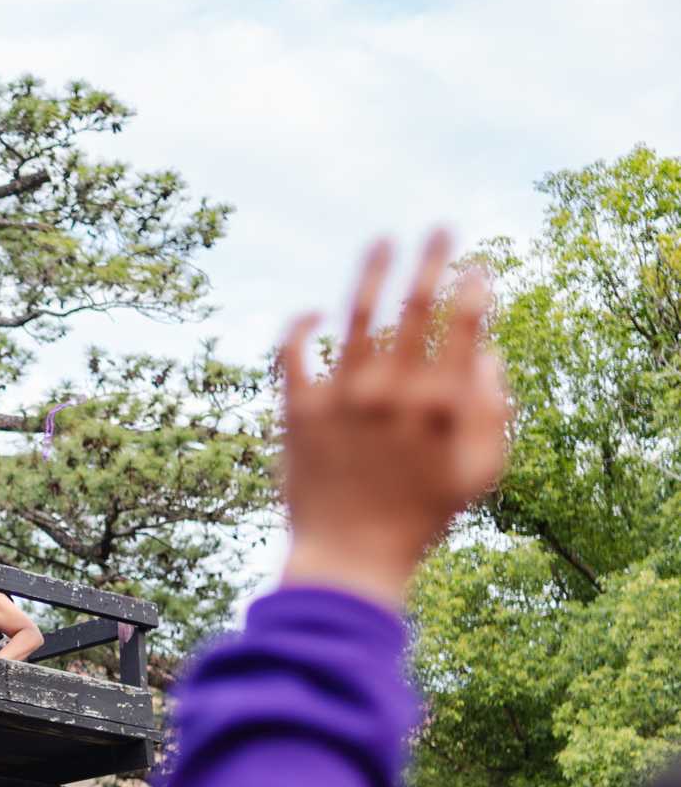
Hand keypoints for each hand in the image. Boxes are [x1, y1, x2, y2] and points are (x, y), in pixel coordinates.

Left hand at [278, 232, 511, 608]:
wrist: (347, 558)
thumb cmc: (418, 518)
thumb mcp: (479, 474)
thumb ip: (493, 413)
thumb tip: (489, 356)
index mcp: (442, 406)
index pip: (464, 327)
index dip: (474, 289)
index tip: (478, 268)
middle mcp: (391, 393)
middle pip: (414, 308)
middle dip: (431, 261)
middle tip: (440, 228)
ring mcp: (342, 398)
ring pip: (355, 314)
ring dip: (373, 271)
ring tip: (384, 241)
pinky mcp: (298, 410)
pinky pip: (294, 351)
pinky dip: (302, 323)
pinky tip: (315, 310)